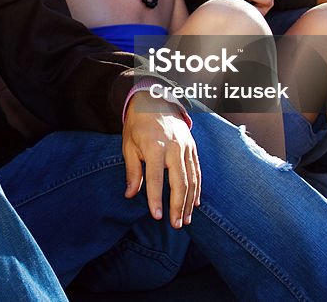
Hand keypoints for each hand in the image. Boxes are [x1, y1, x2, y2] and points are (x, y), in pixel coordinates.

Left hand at [122, 92, 199, 228]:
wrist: (154, 100)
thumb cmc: (138, 125)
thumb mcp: (129, 146)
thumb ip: (132, 171)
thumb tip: (130, 194)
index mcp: (154, 147)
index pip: (155, 178)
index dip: (156, 199)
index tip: (156, 216)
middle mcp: (173, 148)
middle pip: (179, 182)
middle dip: (177, 206)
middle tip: (176, 225)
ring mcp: (185, 147)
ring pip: (191, 179)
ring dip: (189, 201)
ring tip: (186, 220)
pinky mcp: (192, 147)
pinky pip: (197, 171)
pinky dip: (197, 188)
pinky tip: (194, 203)